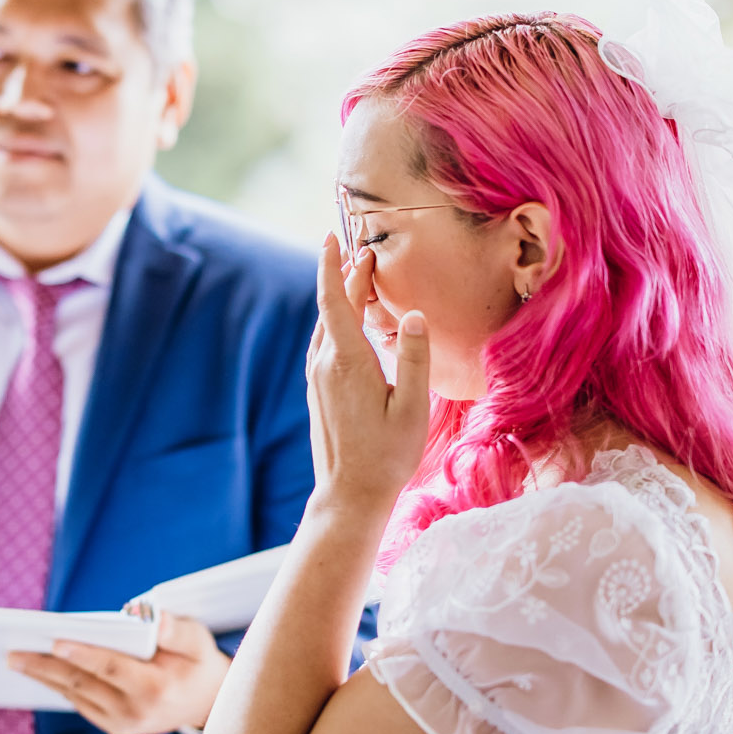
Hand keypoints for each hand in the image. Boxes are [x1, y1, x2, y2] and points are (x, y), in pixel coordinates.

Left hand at [7, 610, 227, 733]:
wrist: (208, 704)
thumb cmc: (198, 663)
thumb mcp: (198, 641)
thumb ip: (177, 630)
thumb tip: (155, 617)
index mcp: (155, 689)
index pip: (110, 669)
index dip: (82, 654)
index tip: (55, 640)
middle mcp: (136, 712)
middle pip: (83, 684)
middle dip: (46, 667)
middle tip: (13, 653)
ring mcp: (124, 724)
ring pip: (76, 696)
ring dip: (45, 677)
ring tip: (16, 660)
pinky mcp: (115, 728)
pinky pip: (81, 703)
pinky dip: (59, 686)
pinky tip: (39, 671)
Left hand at [306, 234, 428, 515]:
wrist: (349, 496)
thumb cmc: (387, 455)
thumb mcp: (412, 407)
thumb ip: (413, 358)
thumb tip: (412, 315)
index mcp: (347, 362)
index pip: (335, 300)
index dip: (333, 266)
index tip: (333, 237)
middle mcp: (325, 365)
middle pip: (332, 308)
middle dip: (346, 276)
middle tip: (364, 250)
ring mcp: (318, 379)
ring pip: (327, 326)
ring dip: (341, 299)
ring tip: (359, 278)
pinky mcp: (319, 392)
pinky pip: (325, 344)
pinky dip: (338, 322)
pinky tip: (351, 325)